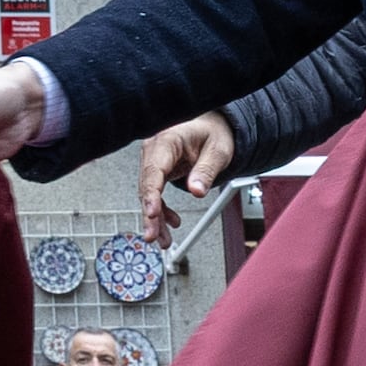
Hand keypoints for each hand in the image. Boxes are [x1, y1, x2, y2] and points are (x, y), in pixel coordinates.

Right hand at [141, 115, 236, 232]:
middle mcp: (154, 150)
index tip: (151, 213)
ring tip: (163, 239)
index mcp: (167, 140)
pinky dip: (161, 210)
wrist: (213, 127)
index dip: (151, 194)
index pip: (153, 170)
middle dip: (150, 214)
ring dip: (155, 217)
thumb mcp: (217, 151)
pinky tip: (170, 222)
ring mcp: (154, 160)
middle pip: (147, 186)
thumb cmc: (213, 133)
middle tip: (153, 235)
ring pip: (148, 193)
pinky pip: (155, 193)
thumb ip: (206, 171)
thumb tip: (196, 191)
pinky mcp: (158, 170)